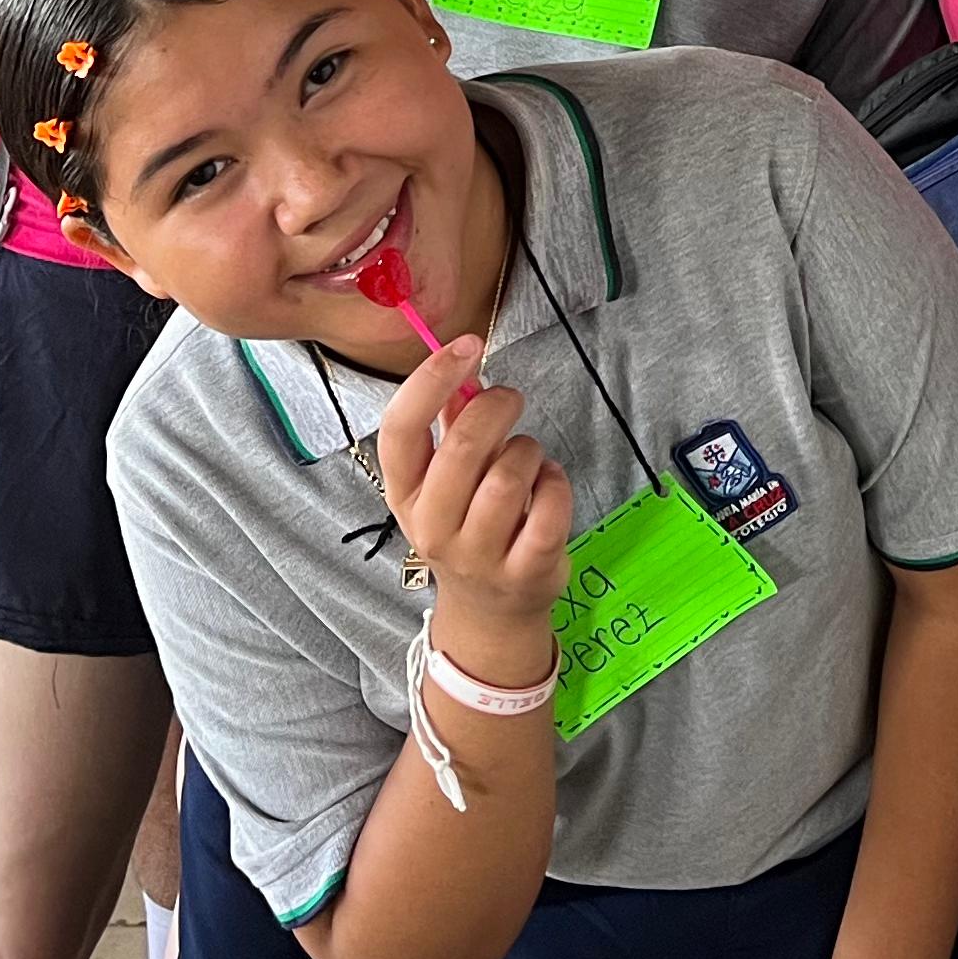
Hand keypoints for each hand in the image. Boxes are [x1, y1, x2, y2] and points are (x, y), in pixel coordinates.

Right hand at [382, 336, 576, 686]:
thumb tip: (464, 370)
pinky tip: (549, 484)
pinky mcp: (525, 570)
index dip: (431, 379)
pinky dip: (557, 481)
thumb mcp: (442, 484)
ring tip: (528, 458)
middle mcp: (432, 525)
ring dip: (528, 450)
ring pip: (511, 474)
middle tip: (510, 400)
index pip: (400, 429)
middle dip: (498, 406)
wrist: (489, 613)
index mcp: (404, 494)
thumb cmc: (467, 527)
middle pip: (464, 446)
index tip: (466, 345)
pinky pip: (551, 504)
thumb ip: (449, 427)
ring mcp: (478, 554)